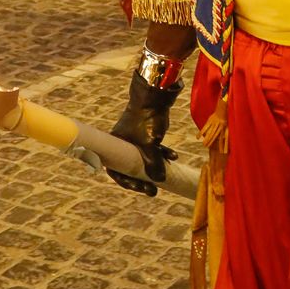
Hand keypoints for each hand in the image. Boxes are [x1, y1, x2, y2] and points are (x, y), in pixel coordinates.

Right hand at [106, 72, 180, 196]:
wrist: (154, 97)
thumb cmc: (145, 120)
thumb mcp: (149, 144)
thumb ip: (153, 163)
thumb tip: (159, 180)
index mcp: (115, 146)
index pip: (116, 171)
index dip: (127, 182)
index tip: (140, 187)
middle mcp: (122, 144)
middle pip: (130, 168)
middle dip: (142, 180)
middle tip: (153, 191)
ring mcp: (135, 140)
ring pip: (143, 160)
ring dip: (154, 169)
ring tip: (165, 179)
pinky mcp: (147, 135)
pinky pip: (153, 149)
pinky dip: (162, 154)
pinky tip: (173, 157)